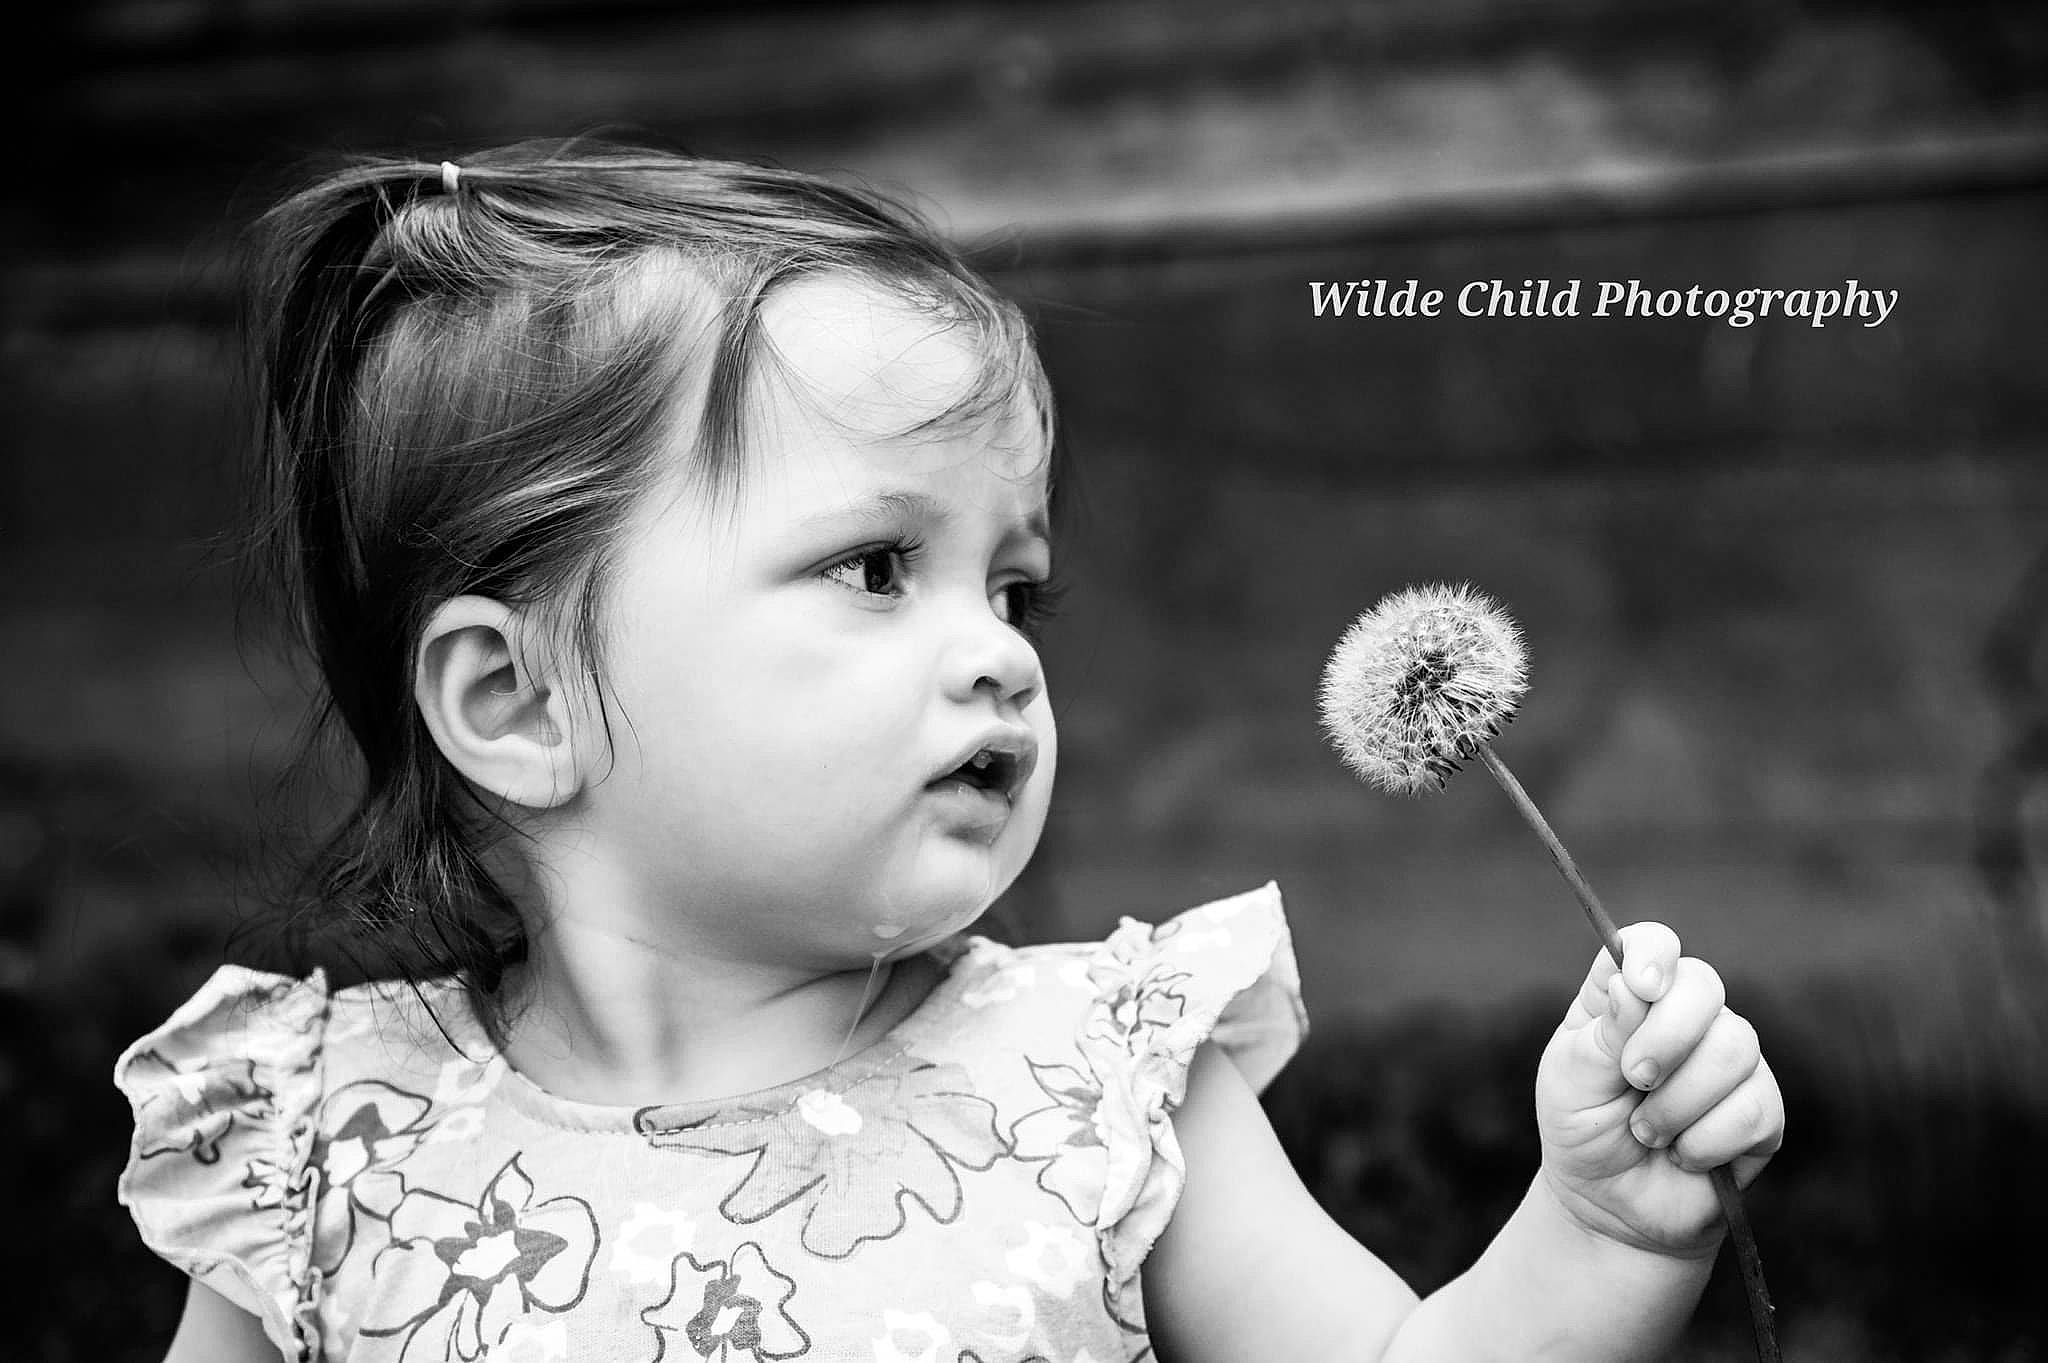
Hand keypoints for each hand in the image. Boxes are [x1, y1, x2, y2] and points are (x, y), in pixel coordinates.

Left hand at [1533, 922, 1783, 1257]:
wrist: (1609, 1206)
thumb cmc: (1582, 1131)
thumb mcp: (1571, 1080)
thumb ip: (1605, 1032)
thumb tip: (1635, 987)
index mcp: (1629, 996)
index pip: (1653, 944)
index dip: (1652, 955)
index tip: (1642, 987)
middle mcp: (1685, 1017)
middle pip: (1705, 986)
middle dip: (1667, 1036)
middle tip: (1634, 1078)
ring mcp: (1729, 1060)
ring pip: (1735, 1048)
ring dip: (1679, 1101)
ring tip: (1646, 1131)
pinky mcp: (1761, 1110)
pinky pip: (1754, 1108)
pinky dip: (1705, 1140)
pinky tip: (1683, 1154)